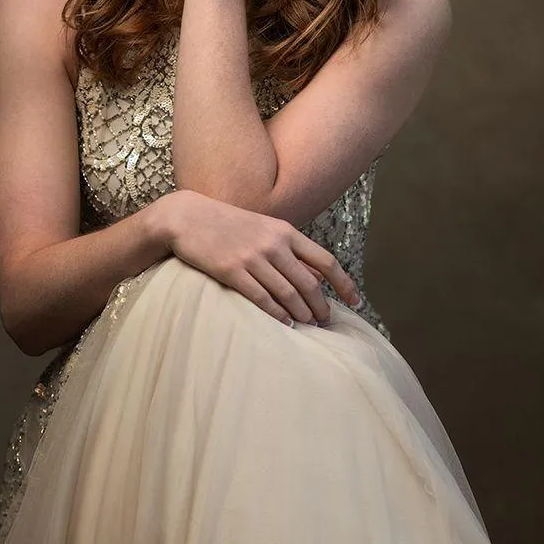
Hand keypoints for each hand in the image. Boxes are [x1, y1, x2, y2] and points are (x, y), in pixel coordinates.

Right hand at [164, 190, 360, 325]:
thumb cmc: (227, 225)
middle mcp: (274, 244)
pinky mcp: (232, 271)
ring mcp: (253, 258)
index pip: (325, 261)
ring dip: (302, 315)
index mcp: (285, 232)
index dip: (344, 284)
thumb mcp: (263, 228)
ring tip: (308, 326)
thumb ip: (287, 248)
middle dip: (321, 307)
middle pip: (309, 283)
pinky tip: (285, 325)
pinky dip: (277, 315)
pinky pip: (262, 299)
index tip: (355, 302)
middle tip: (326, 322)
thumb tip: (314, 276)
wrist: (188, 217)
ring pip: (288, 294)